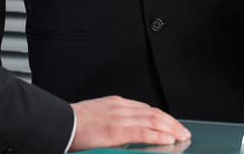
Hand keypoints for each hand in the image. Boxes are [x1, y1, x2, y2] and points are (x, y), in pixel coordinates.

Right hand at [69, 96, 190, 150]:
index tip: (172, 124)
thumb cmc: (74, 123)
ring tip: (181, 136)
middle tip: (183, 132)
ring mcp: (120, 118)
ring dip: (171, 128)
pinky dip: (159, 135)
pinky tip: (169, 140)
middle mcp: (121, 108)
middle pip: (154, 113)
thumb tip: (126, 133)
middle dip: (172, 122)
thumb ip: (113, 121)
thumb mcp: (98, 116)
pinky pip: (143, 132)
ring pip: (153, 120)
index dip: (163, 117)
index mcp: (116, 104)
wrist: (60, 123)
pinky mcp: (116, 131)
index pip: (146, 109)